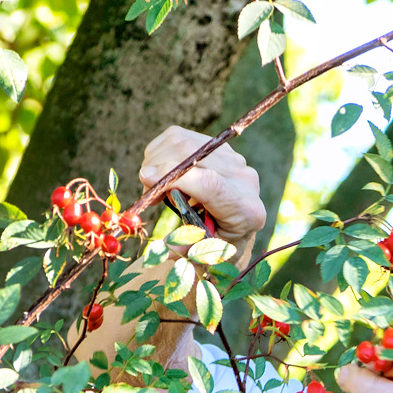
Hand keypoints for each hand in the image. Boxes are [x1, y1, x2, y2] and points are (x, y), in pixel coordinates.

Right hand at [139, 127, 265, 260]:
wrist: (232, 232)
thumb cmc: (214, 248)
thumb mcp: (202, 255)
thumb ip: (184, 249)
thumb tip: (163, 246)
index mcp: (246, 211)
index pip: (211, 183)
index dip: (175, 178)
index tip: (147, 180)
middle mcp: (244, 180)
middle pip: (194, 156)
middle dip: (160, 169)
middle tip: (148, 192)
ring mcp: (233, 159)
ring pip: (183, 142)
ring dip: (157, 160)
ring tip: (155, 186)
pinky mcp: (218, 147)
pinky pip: (180, 137)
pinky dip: (161, 152)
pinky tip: (162, 173)